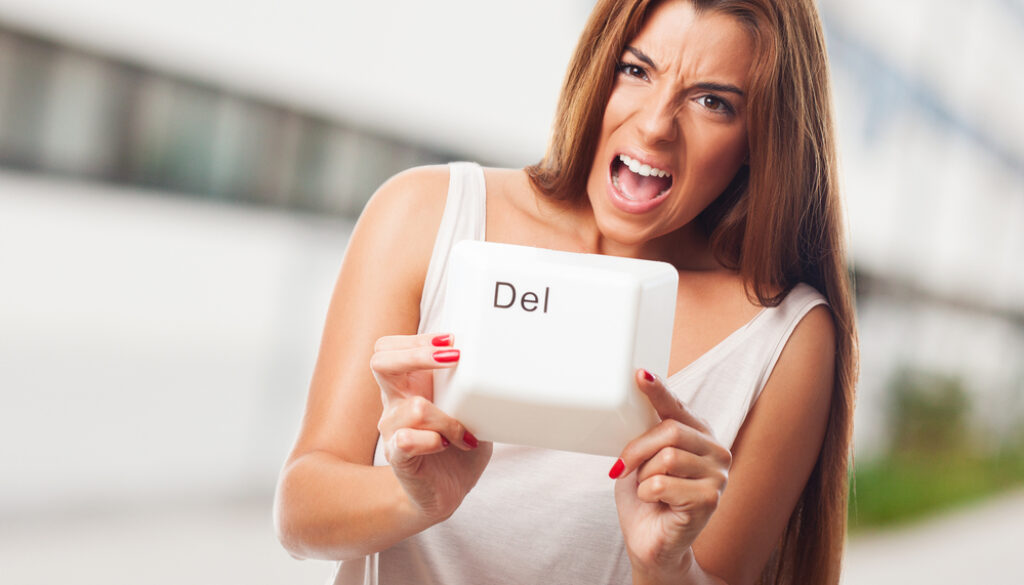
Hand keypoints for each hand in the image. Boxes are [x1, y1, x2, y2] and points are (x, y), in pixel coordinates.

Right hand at [371, 332, 491, 524]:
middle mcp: (394, 402)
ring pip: (415, 407)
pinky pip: (407, 439)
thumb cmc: (458, 446)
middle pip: (381, 361)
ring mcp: (392, 429)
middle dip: (418, 353)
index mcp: (408, 385)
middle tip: (453, 357)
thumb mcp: (470, 408)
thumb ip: (473, 386)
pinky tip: (446, 445)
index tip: (452, 341)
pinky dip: (432, 440)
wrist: (444, 491)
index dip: (416, 340)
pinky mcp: (397, 455)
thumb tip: (501, 361)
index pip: (389, 349)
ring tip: (465, 435)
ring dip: (448, 419)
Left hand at [612, 370, 731, 580]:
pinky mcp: (710, 499)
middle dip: (638, 449)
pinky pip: (663, 483)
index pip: (677, 407)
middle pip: (671, 431)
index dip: (659, 390)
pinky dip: (648, 493)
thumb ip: (648, 431)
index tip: (641, 375)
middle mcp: (715, 451)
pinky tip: (656, 502)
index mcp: (699, 435)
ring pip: (667, 457)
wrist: (650, 542)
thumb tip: (638, 403)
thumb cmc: (646, 498)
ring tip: (649, 489)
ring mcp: (718, 476)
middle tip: (623, 467)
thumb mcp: (642, 457)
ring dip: (645, 476)